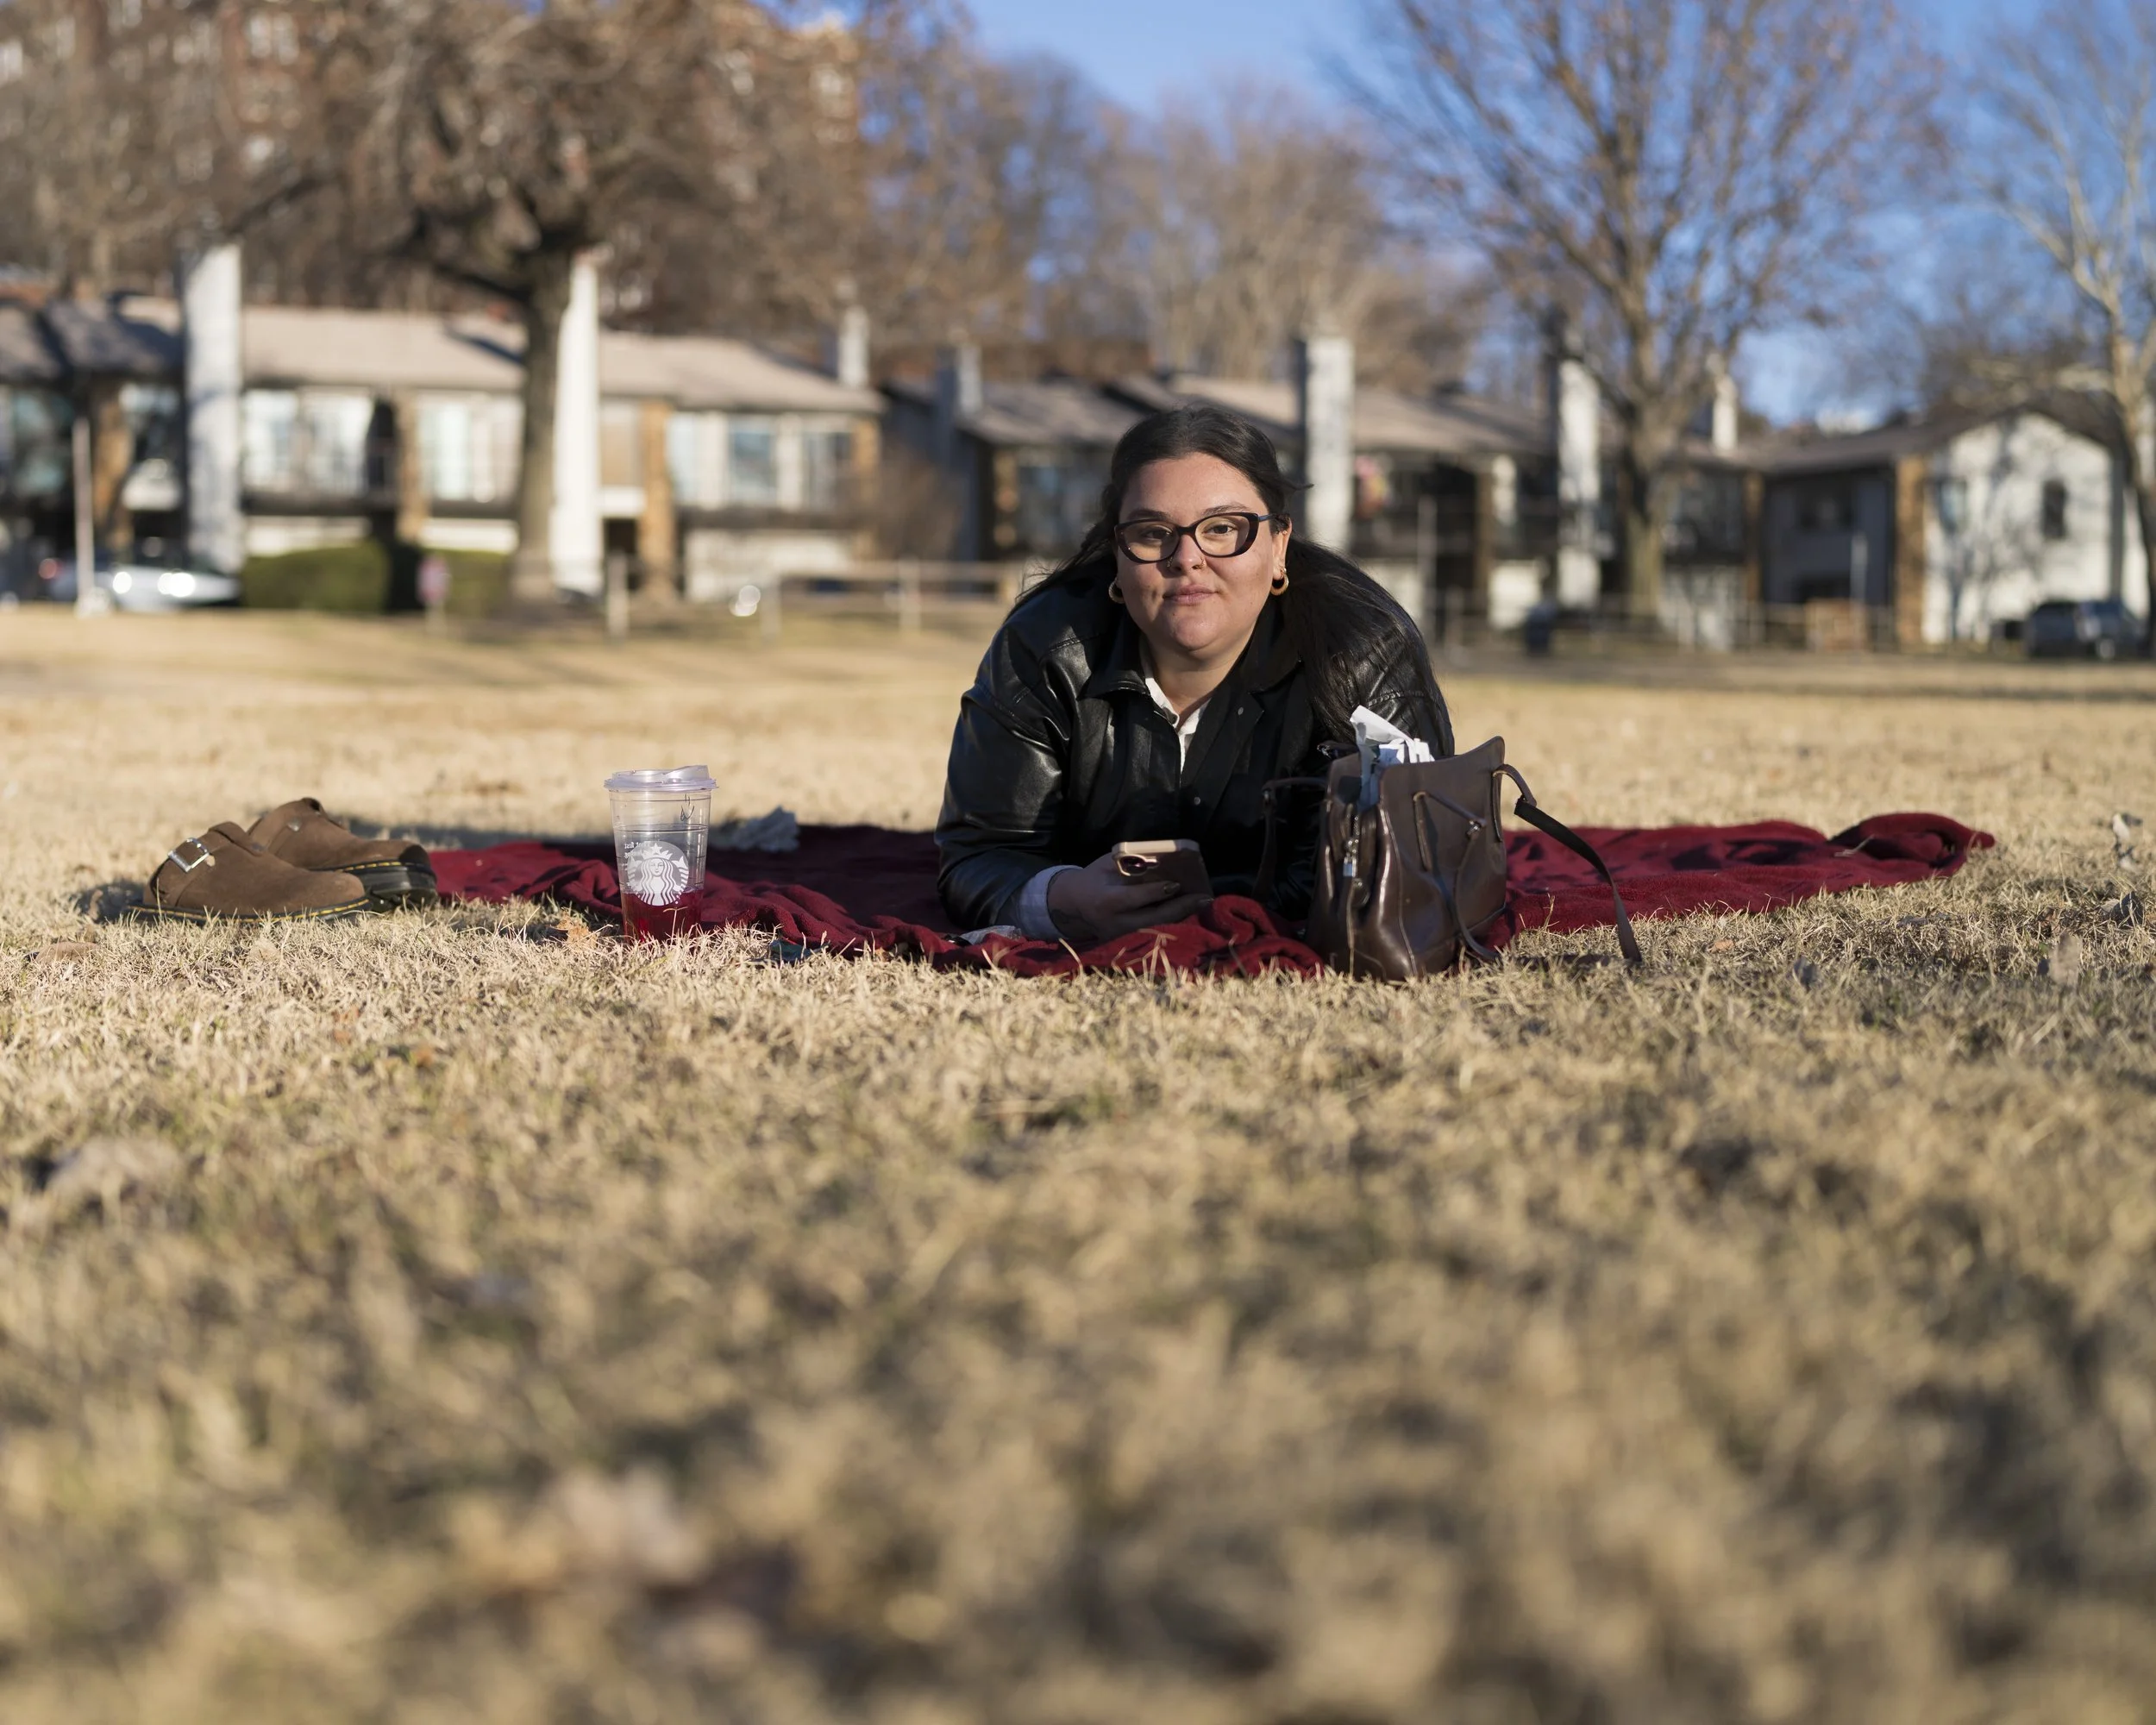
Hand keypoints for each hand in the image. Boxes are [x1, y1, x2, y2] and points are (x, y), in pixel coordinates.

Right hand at [1046, 851, 1211, 944]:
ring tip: (1202, 902)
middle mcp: (1114, 923)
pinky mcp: (1127, 941)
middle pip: (1153, 919)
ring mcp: (1121, 936)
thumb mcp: (1105, 865)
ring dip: (1182, 915)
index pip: (1134, 898)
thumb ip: (1129, 863)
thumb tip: (1161, 859)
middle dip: (1181, 908)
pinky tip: (1189, 909)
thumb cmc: (1093, 878)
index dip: (1155, 892)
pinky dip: (1173, 920)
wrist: (1072, 905)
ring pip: (1158, 928)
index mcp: (1105, 901)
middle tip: (1204, 897)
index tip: (1176, 884)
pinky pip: (1154, 931)